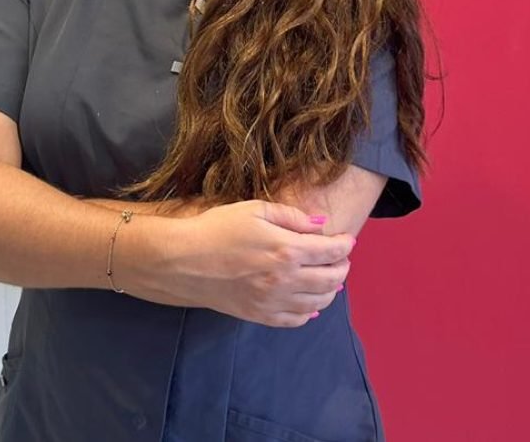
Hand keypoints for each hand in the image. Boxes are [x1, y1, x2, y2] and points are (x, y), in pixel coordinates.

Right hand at [157, 200, 354, 327]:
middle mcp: (285, 279)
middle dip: (342, 267)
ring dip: (331, 290)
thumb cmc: (217, 228)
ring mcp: (273, 301)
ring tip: (331, 279)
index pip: (331, 251)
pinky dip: (310, 313)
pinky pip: (295, 320)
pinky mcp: (259, 316)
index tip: (347, 240)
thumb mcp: (255, 209)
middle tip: (342, 258)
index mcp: (286, 249)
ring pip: (318, 302)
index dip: (345, 245)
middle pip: (331, 278)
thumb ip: (291, 217)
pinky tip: (312, 305)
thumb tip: (320, 225)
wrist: (182, 260)